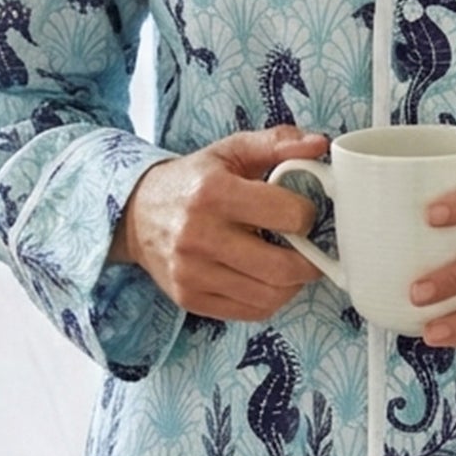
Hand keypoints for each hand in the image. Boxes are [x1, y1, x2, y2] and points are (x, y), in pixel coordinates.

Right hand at [108, 125, 329, 323]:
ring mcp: (192, 272)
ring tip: (290, 265)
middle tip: (311, 251)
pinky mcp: (189, 298)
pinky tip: (267, 281)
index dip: (306, 215)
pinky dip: (270, 300)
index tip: (301, 214)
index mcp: (213, 193)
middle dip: (310, 262)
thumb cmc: (193, 181)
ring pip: (270, 296)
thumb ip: (277, 143)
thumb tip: (319, 144)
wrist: (135, 213)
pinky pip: (250, 312)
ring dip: (293, 284)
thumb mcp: (231, 151)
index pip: (288, 215)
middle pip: (282, 267)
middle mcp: (199, 235)